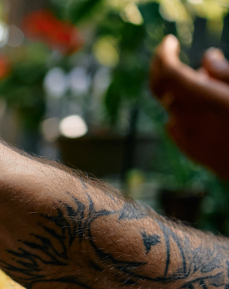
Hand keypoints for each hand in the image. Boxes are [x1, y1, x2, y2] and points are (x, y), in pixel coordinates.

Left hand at [150, 35, 228, 180]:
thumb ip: (225, 74)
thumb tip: (207, 58)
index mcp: (204, 100)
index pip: (167, 72)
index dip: (163, 54)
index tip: (169, 42)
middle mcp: (188, 119)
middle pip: (160, 88)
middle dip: (162, 68)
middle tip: (171, 53)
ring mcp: (186, 138)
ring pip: (170, 106)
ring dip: (180, 91)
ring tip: (205, 83)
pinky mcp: (190, 152)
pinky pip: (176, 125)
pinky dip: (183, 111)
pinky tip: (203, 109)